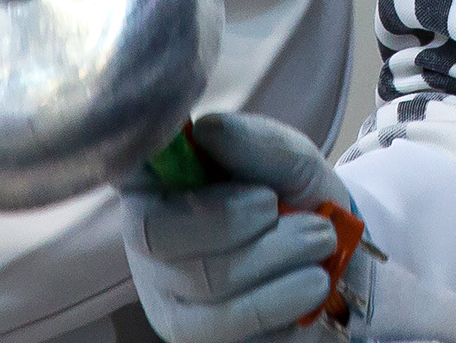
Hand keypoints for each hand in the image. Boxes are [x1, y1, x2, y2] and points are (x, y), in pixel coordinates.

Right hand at [120, 113, 351, 342]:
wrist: (329, 254)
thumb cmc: (293, 194)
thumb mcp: (289, 158)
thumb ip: (255, 144)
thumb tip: (206, 132)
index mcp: (160, 181)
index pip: (126, 166)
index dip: (152, 160)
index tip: (202, 156)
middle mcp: (148, 240)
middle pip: (161, 238)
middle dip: (241, 225)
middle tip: (307, 216)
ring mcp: (164, 296)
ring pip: (202, 289)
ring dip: (276, 264)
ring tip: (321, 242)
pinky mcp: (190, 339)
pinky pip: (226, 333)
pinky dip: (281, 303)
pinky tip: (310, 282)